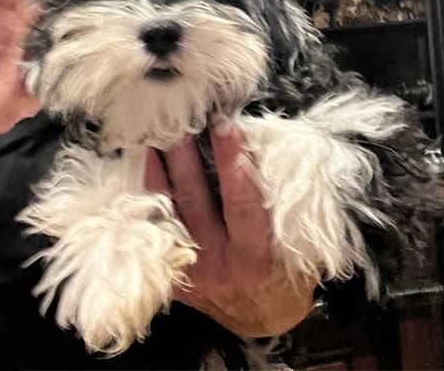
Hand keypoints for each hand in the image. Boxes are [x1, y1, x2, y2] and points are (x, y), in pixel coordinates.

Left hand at [144, 119, 316, 337]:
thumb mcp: (300, 252)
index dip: (234, 164)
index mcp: (254, 259)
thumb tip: (268, 158)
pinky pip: (155, 228)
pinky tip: (143, 167)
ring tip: (153, 135)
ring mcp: (188, 270)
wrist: (260, 321)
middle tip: (180, 120)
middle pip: (195, 202)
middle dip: (187, 158)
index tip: (227, 127)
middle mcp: (216, 265)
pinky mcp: (170, 274)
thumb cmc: (286, 279)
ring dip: (160, 171)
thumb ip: (285, 213)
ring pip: (169, 212)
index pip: (241, 204)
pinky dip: (148, 196)